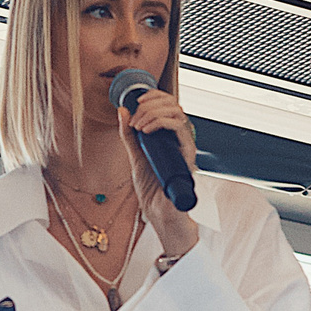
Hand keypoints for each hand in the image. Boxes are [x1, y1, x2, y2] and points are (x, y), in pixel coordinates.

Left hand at [118, 88, 200, 256]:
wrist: (161, 215)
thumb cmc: (153, 190)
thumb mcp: (135, 157)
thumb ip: (129, 135)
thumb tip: (123, 111)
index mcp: (169, 137)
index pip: (169, 105)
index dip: (155, 96)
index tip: (138, 100)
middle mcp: (180, 140)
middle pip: (174, 105)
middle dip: (151, 104)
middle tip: (134, 117)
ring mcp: (185, 147)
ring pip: (178, 113)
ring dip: (153, 112)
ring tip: (139, 125)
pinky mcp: (187, 157)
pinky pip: (180, 131)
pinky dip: (161, 124)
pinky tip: (146, 131)